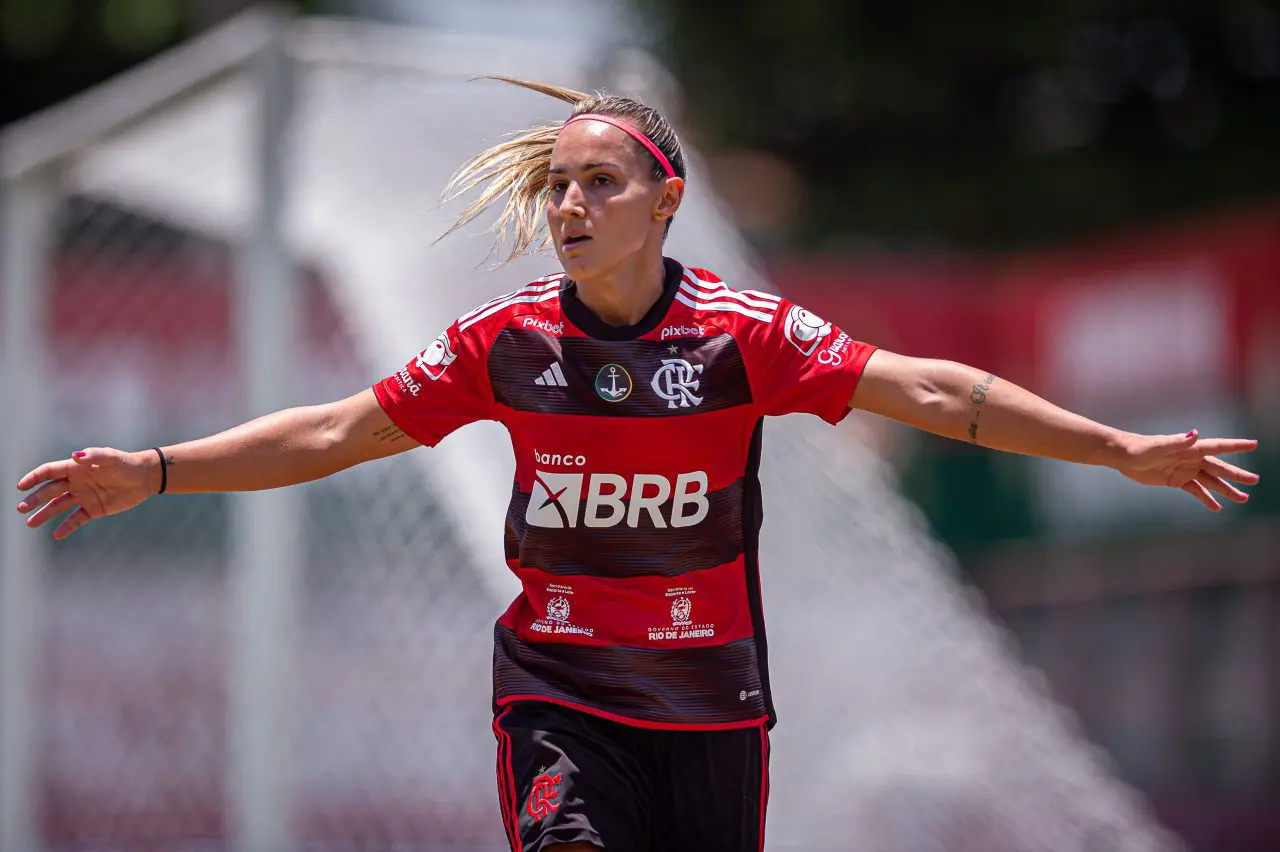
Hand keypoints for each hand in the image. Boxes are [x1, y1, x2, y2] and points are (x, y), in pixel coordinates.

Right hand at [14, 448, 159, 538]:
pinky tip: (57, 535)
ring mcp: (84, 496)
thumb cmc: (126, 463)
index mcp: (76, 468)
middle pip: (50, 491)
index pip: (49, 472)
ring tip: (30, 524)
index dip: (34, 478)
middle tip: (21, 509)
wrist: (145, 477)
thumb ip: (94, 456)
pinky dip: (67, 527)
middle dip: (35, 499)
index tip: (21, 486)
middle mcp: (76, 482)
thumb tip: (75, 456)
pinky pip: (76, 519)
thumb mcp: (111, 458)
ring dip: (45, 514)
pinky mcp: (94, 509)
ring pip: (59, 507)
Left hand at [1116, 430, 1259, 510]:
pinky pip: (1196, 491)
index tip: (1254, 444)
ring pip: (1211, 481)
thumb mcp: (1159, 446)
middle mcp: (1191, 458)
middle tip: (1255, 481)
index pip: (1218, 447)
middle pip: (1219, 467)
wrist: (1124, 456)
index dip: (1236, 446)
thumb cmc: (1140, 448)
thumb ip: (1178, 441)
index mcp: (1190, 448)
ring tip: (1243, 498)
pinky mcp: (1177, 480)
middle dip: (1237, 474)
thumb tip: (1195, 433)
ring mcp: (1185, 470)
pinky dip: (1207, 498)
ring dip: (1226, 490)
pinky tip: (1218, 507)